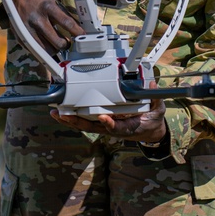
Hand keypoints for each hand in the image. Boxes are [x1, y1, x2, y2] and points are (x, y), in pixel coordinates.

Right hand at [12, 0, 83, 54]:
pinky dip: (45, 50)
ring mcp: (29, 29)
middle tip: (67, 42)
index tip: (81, 35)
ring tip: (57, 44)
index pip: (66, 22)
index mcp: (47, 7)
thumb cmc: (38, 0)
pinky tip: (48, 45)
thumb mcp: (52, 1)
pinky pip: (37, 50)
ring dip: (55, 49)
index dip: (76, 31)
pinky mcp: (23, 37)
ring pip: (48, 49)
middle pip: (58, 41)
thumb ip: (62, 15)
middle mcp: (38, 19)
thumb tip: (76, 28)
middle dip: (66, 45)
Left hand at [51, 96, 166, 143]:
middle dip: (77, 122)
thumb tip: (152, 84)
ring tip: (56, 114)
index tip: (104, 118)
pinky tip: (61, 113)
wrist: (149, 131)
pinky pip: (85, 122)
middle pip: (93, 127)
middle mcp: (114, 128)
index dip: (110, 124)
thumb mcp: (158, 110)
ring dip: (70, 120)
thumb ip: (155, 99)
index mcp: (128, 126)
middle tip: (64, 115)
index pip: (117, 127)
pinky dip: (73, 118)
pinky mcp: (102, 124)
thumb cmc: (151, 120)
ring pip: (85, 125)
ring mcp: (106, 127)